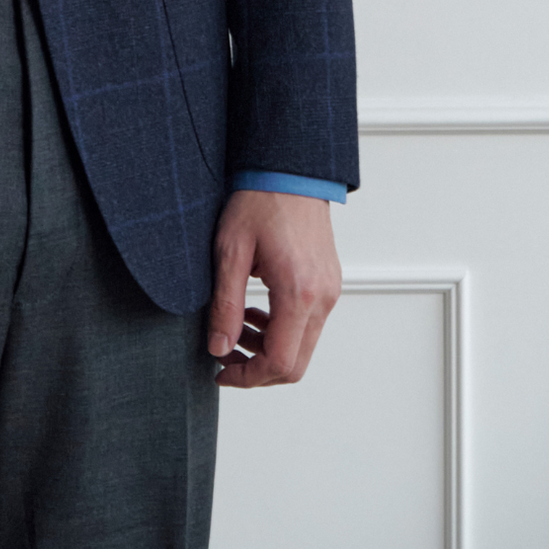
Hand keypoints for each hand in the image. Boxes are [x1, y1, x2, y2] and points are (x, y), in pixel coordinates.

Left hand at [208, 189, 340, 387]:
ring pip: (304, 347)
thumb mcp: (230, 251)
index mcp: (298, 293)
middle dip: (258, 369)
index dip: (247, 377)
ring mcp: (330, 292)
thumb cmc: (259, 201)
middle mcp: (322, 298)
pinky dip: (282, 329)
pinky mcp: (329, 284)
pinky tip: (255, 310)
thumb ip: (225, 304)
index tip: (220, 370)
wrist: (290, 171)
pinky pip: (309, 324)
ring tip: (235, 326)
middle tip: (225, 354)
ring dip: (268, 349)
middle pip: (296, 365)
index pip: (280, 362)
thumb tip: (217, 347)